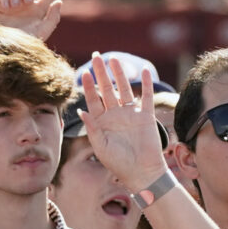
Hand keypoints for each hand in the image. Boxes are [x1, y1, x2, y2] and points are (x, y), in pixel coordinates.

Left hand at [80, 54, 167, 191]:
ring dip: (119, 75)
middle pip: (107, 89)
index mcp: (102, 122)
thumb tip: (81, 111)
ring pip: (124, 89)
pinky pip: (146, 97)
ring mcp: (131, 114)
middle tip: (96, 56)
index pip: (93, 100)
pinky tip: (144, 71)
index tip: (83, 73)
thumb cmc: (118, 163)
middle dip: (102, 73)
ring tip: (114, 60)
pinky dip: (146, 84)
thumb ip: (92, 129)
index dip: (88, 87)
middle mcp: (115, 115)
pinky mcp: (146, 116)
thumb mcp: (101, 147)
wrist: (141, 172)